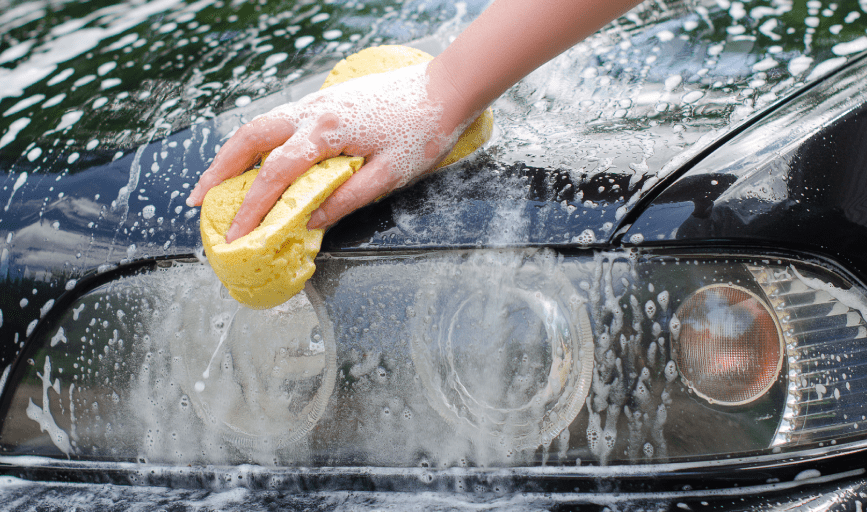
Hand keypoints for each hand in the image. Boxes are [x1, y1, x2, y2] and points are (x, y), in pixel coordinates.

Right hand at [186, 63, 469, 242]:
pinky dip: (259, 141)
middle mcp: (313, 112)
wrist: (444, 89)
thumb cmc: (423, 132)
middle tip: (197, 199)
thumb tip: (307, 222)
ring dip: (234, 153)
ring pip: (261, 125)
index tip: (234, 234)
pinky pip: (279, 120)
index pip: (276, 174)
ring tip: (217, 182)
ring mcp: (316, 102)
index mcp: (327, 132)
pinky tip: (258, 159)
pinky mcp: (325, 101)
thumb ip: (346, 199)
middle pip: (250, 138)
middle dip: (219, 170)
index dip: (251, 207)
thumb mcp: (389, 176)